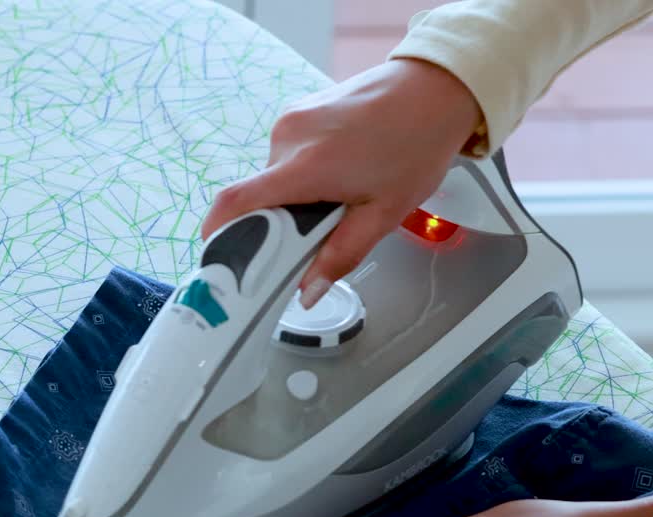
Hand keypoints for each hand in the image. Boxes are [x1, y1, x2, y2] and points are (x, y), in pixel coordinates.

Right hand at [200, 58, 481, 307]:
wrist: (435, 89)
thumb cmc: (416, 147)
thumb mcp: (383, 214)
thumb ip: (340, 256)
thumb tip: (307, 292)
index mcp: (305, 166)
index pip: (236, 202)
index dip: (217, 234)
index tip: (219, 259)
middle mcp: (288, 137)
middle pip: (260, 195)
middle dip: (281, 220)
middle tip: (319, 230)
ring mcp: (291, 118)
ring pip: (277, 175)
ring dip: (297, 194)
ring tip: (342, 192)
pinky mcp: (299, 108)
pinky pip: (289, 152)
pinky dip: (305, 171)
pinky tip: (342, 169)